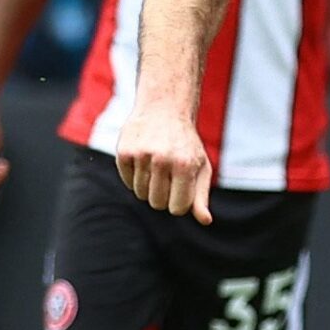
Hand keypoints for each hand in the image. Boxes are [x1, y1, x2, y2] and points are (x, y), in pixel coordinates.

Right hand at [115, 102, 211, 223]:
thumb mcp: (200, 166)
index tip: (181, 189)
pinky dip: (135, 177)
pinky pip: (128, 183)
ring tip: (156, 165)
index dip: (179, 203)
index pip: (178, 209)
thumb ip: (201, 196)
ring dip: (148, 186)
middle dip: (163, 196)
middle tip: (168, 175)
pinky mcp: (124, 152)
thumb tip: (205, 221)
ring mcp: (141, 155)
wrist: (164, 108)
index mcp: (184, 166)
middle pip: (157, 204)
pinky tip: (143, 159)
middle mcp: (162, 160)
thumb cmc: (186, 143)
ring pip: (141, 195)